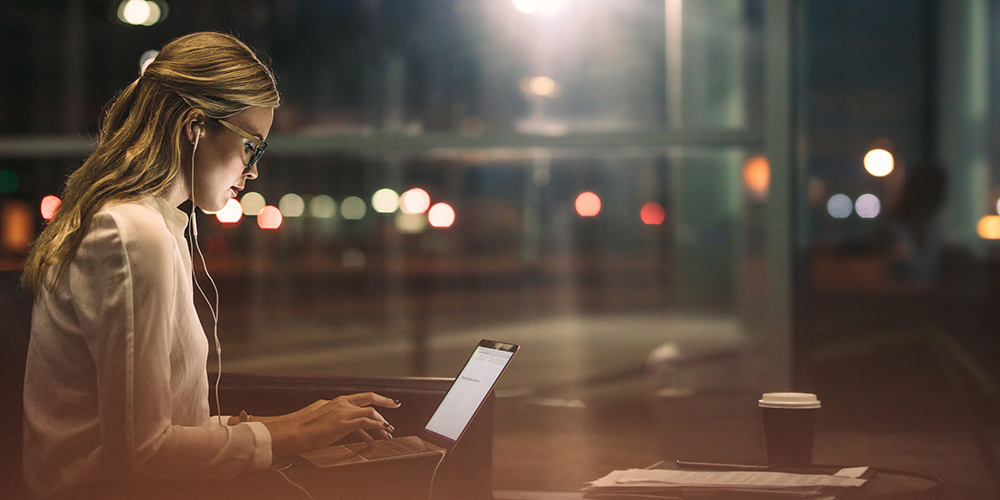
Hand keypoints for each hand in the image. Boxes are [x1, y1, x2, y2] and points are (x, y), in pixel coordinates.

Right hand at [263, 392, 400, 458]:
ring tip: (388, 430)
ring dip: (382, 421)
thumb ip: (329, 419)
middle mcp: (340, 403)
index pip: (357, 399)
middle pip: (368, 397)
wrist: (291, 432)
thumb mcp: (316, 418)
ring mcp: (343, 412)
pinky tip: (381, 432)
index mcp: (333, 402)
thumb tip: (337, 426)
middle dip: (384, 401)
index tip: (381, 401)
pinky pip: (367, 422)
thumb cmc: (298, 429)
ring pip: (370, 411)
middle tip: (396, 404)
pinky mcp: (344, 423)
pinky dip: (377, 426)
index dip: (371, 400)